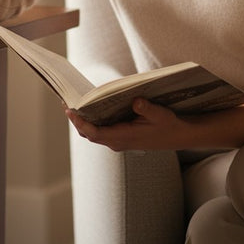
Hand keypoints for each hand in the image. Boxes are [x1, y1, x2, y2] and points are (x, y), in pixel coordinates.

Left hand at [65, 99, 185, 151]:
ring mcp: (118, 141)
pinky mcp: (120, 137)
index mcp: (124, 137)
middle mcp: (118, 142)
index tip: (70, 111)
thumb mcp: (161, 114)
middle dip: (76, 121)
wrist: (179, 136)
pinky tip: (87, 109)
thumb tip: (136, 101)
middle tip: (65, 103)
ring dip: (81, 122)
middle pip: (89, 134)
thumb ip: (148, 108)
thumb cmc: (169, 125)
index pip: (95, 133)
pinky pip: (100, 131)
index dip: (81, 123)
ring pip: (93, 133)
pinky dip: (90, 122)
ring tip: (71, 104)